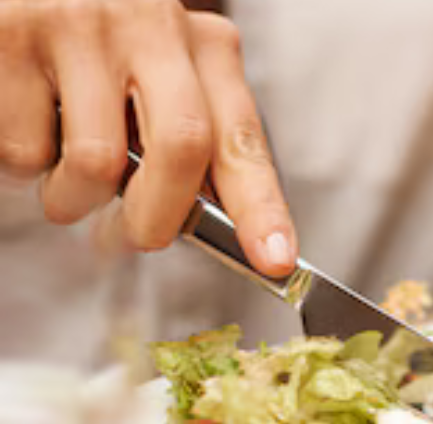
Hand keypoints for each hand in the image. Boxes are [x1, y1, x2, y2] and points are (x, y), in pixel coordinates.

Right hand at [0, 0, 296, 275]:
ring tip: (62, 176)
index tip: (276, 259)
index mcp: (203, 45)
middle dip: (158, 218)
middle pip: (182, 149)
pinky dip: (23, 164)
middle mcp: (151, 26)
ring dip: (74, 199)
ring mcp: (81, 26)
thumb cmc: (98, 46)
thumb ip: (192, 137)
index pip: (242, 138)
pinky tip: (28, 126)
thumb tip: (216, 226)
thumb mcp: (165, 77)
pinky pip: (24, 149)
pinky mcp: (12, 35)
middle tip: (134, 237)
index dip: (262, 208)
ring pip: (95, 163)